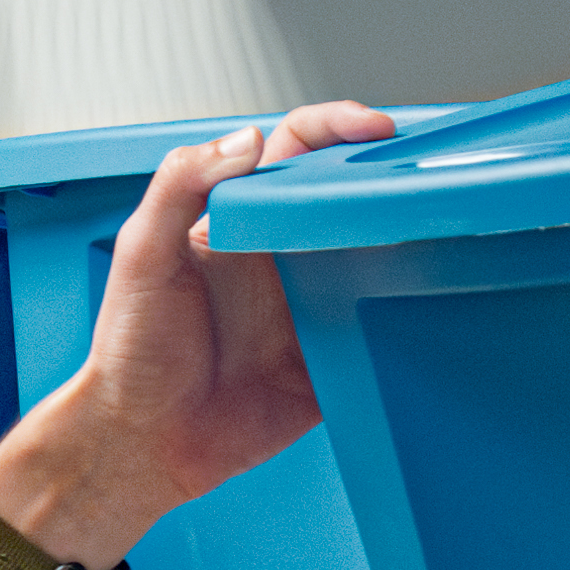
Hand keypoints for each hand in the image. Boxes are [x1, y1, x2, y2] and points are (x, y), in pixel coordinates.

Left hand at [7, 101, 394, 540]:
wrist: (145, 441)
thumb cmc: (131, 350)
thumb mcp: (142, 255)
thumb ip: (182, 187)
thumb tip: (245, 139)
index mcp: (239, 221)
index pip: (294, 152)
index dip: (336, 128)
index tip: (373, 127)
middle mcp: (281, 258)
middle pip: (346, 196)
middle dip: (387, 175)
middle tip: (422, 171)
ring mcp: (311, 308)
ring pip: (376, 258)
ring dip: (408, 241)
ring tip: (437, 228)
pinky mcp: (331, 361)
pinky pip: (378, 330)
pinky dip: (407, 317)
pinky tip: (424, 302)